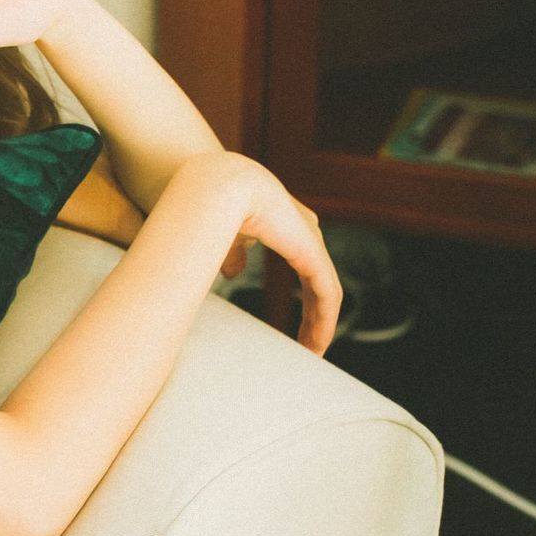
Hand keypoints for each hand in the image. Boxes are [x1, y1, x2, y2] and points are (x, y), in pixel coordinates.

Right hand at [182, 153, 340, 355]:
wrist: (217, 184)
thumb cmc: (209, 203)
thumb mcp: (222, 235)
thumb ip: (232, 251)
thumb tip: (233, 272)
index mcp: (284, 221)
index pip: (305, 265)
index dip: (303, 296)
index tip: (296, 324)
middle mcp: (303, 228)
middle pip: (318, 279)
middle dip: (315, 314)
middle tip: (308, 345)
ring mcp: (310, 239)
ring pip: (325, 291)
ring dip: (320, 324)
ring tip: (312, 351)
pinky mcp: (311, 252)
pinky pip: (326, 293)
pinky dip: (324, 321)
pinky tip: (317, 343)